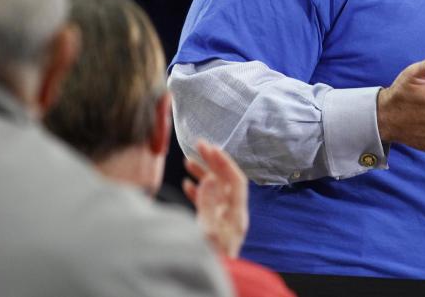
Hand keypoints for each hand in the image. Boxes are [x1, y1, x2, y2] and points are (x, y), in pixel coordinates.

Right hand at [183, 139, 248, 257]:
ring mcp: (223, 221)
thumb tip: (208, 179)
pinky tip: (188, 185)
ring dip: (203, 174)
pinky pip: (207, 203)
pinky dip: (198, 191)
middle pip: (226, 181)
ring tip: (189, 161)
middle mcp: (232, 215)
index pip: (235, 180)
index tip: (209, 147)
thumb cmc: (212, 261)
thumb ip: (208, 204)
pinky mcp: (213, 227)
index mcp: (236, 214)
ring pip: (215, 190)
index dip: (223, 161)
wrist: (215, 278)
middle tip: (198, 145)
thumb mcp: (208, 231)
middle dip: (212, 162)